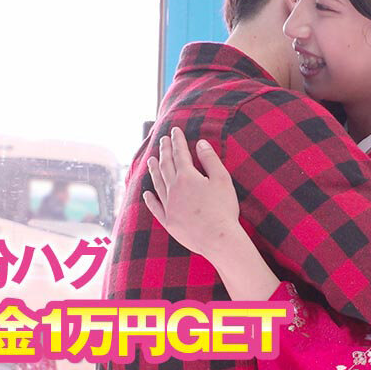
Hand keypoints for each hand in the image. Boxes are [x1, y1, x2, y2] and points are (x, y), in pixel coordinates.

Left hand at [143, 127, 240, 261]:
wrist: (218, 238)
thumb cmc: (223, 208)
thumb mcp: (222, 179)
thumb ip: (210, 160)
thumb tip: (200, 143)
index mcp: (187, 177)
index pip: (180, 154)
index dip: (177, 141)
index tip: (174, 131)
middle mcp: (174, 189)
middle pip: (166, 166)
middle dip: (164, 151)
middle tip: (162, 140)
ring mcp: (169, 206)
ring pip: (157, 183)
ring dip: (154, 170)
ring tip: (151, 160)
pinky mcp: (169, 221)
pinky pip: (155, 207)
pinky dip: (150, 199)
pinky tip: (146, 193)